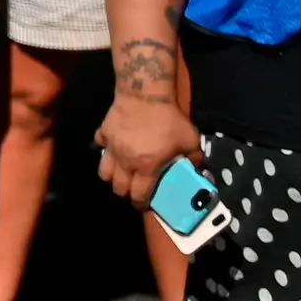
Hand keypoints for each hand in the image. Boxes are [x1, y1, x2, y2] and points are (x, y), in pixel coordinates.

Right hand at [93, 81, 204, 203]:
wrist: (145, 95)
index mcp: (146, 167)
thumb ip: (195, 158)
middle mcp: (126, 162)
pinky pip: (100, 145)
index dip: (141, 204)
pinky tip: (114, 145)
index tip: (144, 205)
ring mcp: (111, 147)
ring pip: (103, 171)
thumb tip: (199, 170)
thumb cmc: (169, 119)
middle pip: (118, 187)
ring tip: (120, 172)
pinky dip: (106, 148)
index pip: (139, 194)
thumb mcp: (190, 140)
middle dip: (125, 192)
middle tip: (133, 188)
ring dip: (111, 175)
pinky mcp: (103, 133)